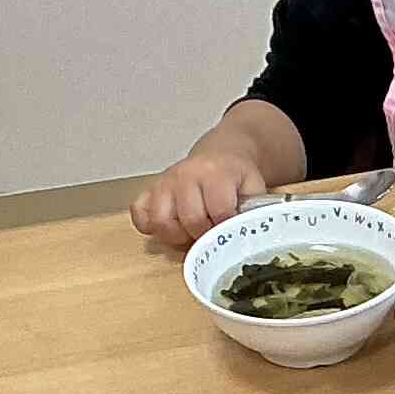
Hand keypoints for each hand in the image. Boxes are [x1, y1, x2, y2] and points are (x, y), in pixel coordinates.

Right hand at [130, 152, 264, 246]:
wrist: (221, 155)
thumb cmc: (237, 177)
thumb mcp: (254, 187)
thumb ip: (253, 209)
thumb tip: (248, 236)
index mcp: (215, 174)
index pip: (219, 211)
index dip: (226, 230)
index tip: (230, 236)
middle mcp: (185, 176)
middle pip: (190, 220)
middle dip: (204, 237)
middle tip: (213, 238)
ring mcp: (164, 183)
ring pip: (160, 220)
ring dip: (176, 236)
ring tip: (191, 235)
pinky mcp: (149, 190)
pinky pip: (139, 213)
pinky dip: (150, 226)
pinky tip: (168, 228)